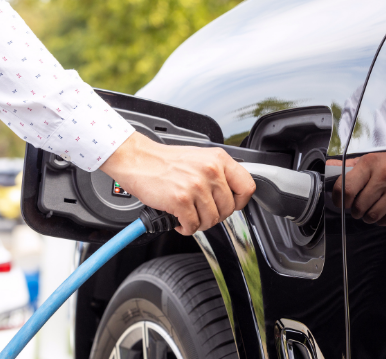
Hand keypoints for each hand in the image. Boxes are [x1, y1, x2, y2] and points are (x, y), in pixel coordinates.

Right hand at [100, 132, 255, 235]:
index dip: (239, 202)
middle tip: (201, 212)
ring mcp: (196, 186)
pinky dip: (186, 228)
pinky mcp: (181, 200)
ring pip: (212, 220)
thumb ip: (218, 174)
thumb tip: (231, 195)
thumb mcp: (200, 158)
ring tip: (188, 215)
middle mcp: (210, 171)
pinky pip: (193, 226)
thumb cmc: (165, 161)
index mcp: (218, 159)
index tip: (229, 205)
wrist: (138, 159)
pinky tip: (179, 220)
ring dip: (199, 223)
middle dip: (214, 216)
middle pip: (228, 209)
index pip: (247, 187)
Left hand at [328, 147, 385, 225]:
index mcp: (371, 163)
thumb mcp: (373, 158)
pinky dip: (382, 221)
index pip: (346, 187)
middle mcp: (385, 175)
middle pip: (359, 205)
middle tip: (358, 209)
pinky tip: (382, 215)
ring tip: (369, 213)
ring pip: (374, 214)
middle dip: (355, 211)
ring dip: (368, 218)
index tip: (340, 203)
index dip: (339, 200)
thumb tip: (329, 166)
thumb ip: (350, 166)